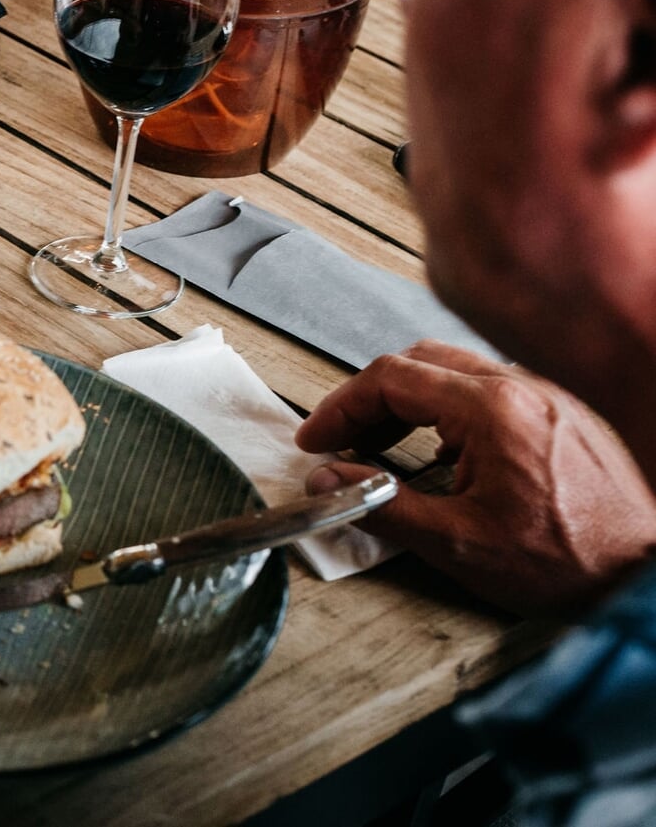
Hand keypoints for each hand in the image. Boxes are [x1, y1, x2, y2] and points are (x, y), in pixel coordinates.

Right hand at [297, 341, 655, 616]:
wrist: (643, 579)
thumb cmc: (568, 563)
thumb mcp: (455, 543)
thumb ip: (380, 504)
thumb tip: (328, 481)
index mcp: (492, 409)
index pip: (391, 378)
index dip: (341, 408)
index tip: (318, 439)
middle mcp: (523, 388)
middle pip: (419, 362)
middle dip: (370, 399)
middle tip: (342, 440)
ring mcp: (549, 397)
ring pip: (456, 371)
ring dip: (410, 401)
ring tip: (384, 446)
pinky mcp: (565, 415)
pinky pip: (493, 389)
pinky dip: (450, 410)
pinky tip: (444, 454)